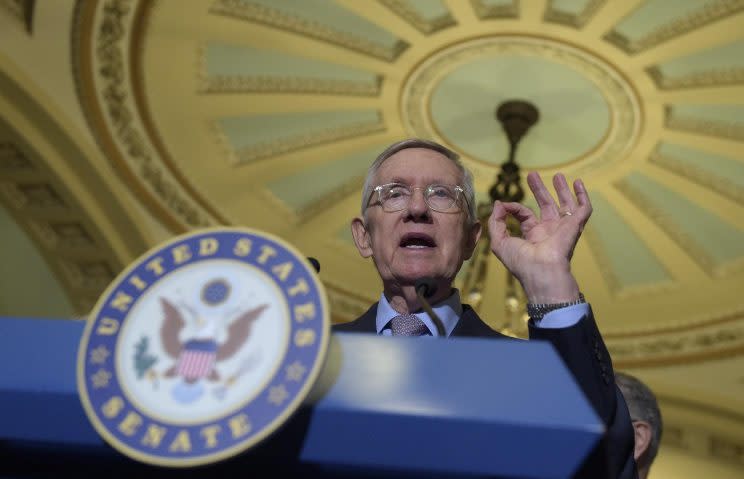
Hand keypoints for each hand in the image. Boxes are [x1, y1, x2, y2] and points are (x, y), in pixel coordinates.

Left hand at [487, 171, 591, 303]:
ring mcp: (563, 228)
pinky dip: (583, 196)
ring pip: (566, 205)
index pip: (525, 214)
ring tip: (559, 175)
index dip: (514, 207)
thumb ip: (496, 222)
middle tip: (532, 175)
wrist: (542, 271)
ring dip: (562, 190)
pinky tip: (578, 183)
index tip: (505, 204)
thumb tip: (499, 204)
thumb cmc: (520, 261)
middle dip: (540, 190)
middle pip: (546, 205)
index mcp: (532, 235)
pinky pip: (584, 209)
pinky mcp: (575, 225)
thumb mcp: (499, 242)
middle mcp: (549, 231)